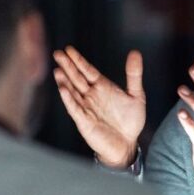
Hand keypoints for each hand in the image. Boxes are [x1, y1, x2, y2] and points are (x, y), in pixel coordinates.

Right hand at [52, 46, 144, 168]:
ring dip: (65, 81)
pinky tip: (63, 89)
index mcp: (102, 87)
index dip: (79, 60)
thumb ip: (134, 74)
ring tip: (57, 69)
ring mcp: (86, 107)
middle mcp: (91, 95)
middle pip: (77, 77)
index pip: (87, 70)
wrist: (127, 145)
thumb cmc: (130, 122)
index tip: (69, 49)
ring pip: (72, 91)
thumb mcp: (136, 95)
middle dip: (68, 66)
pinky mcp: (84, 121)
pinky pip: (74, 108)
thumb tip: (135, 53)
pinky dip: (68, 98)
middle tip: (57, 53)